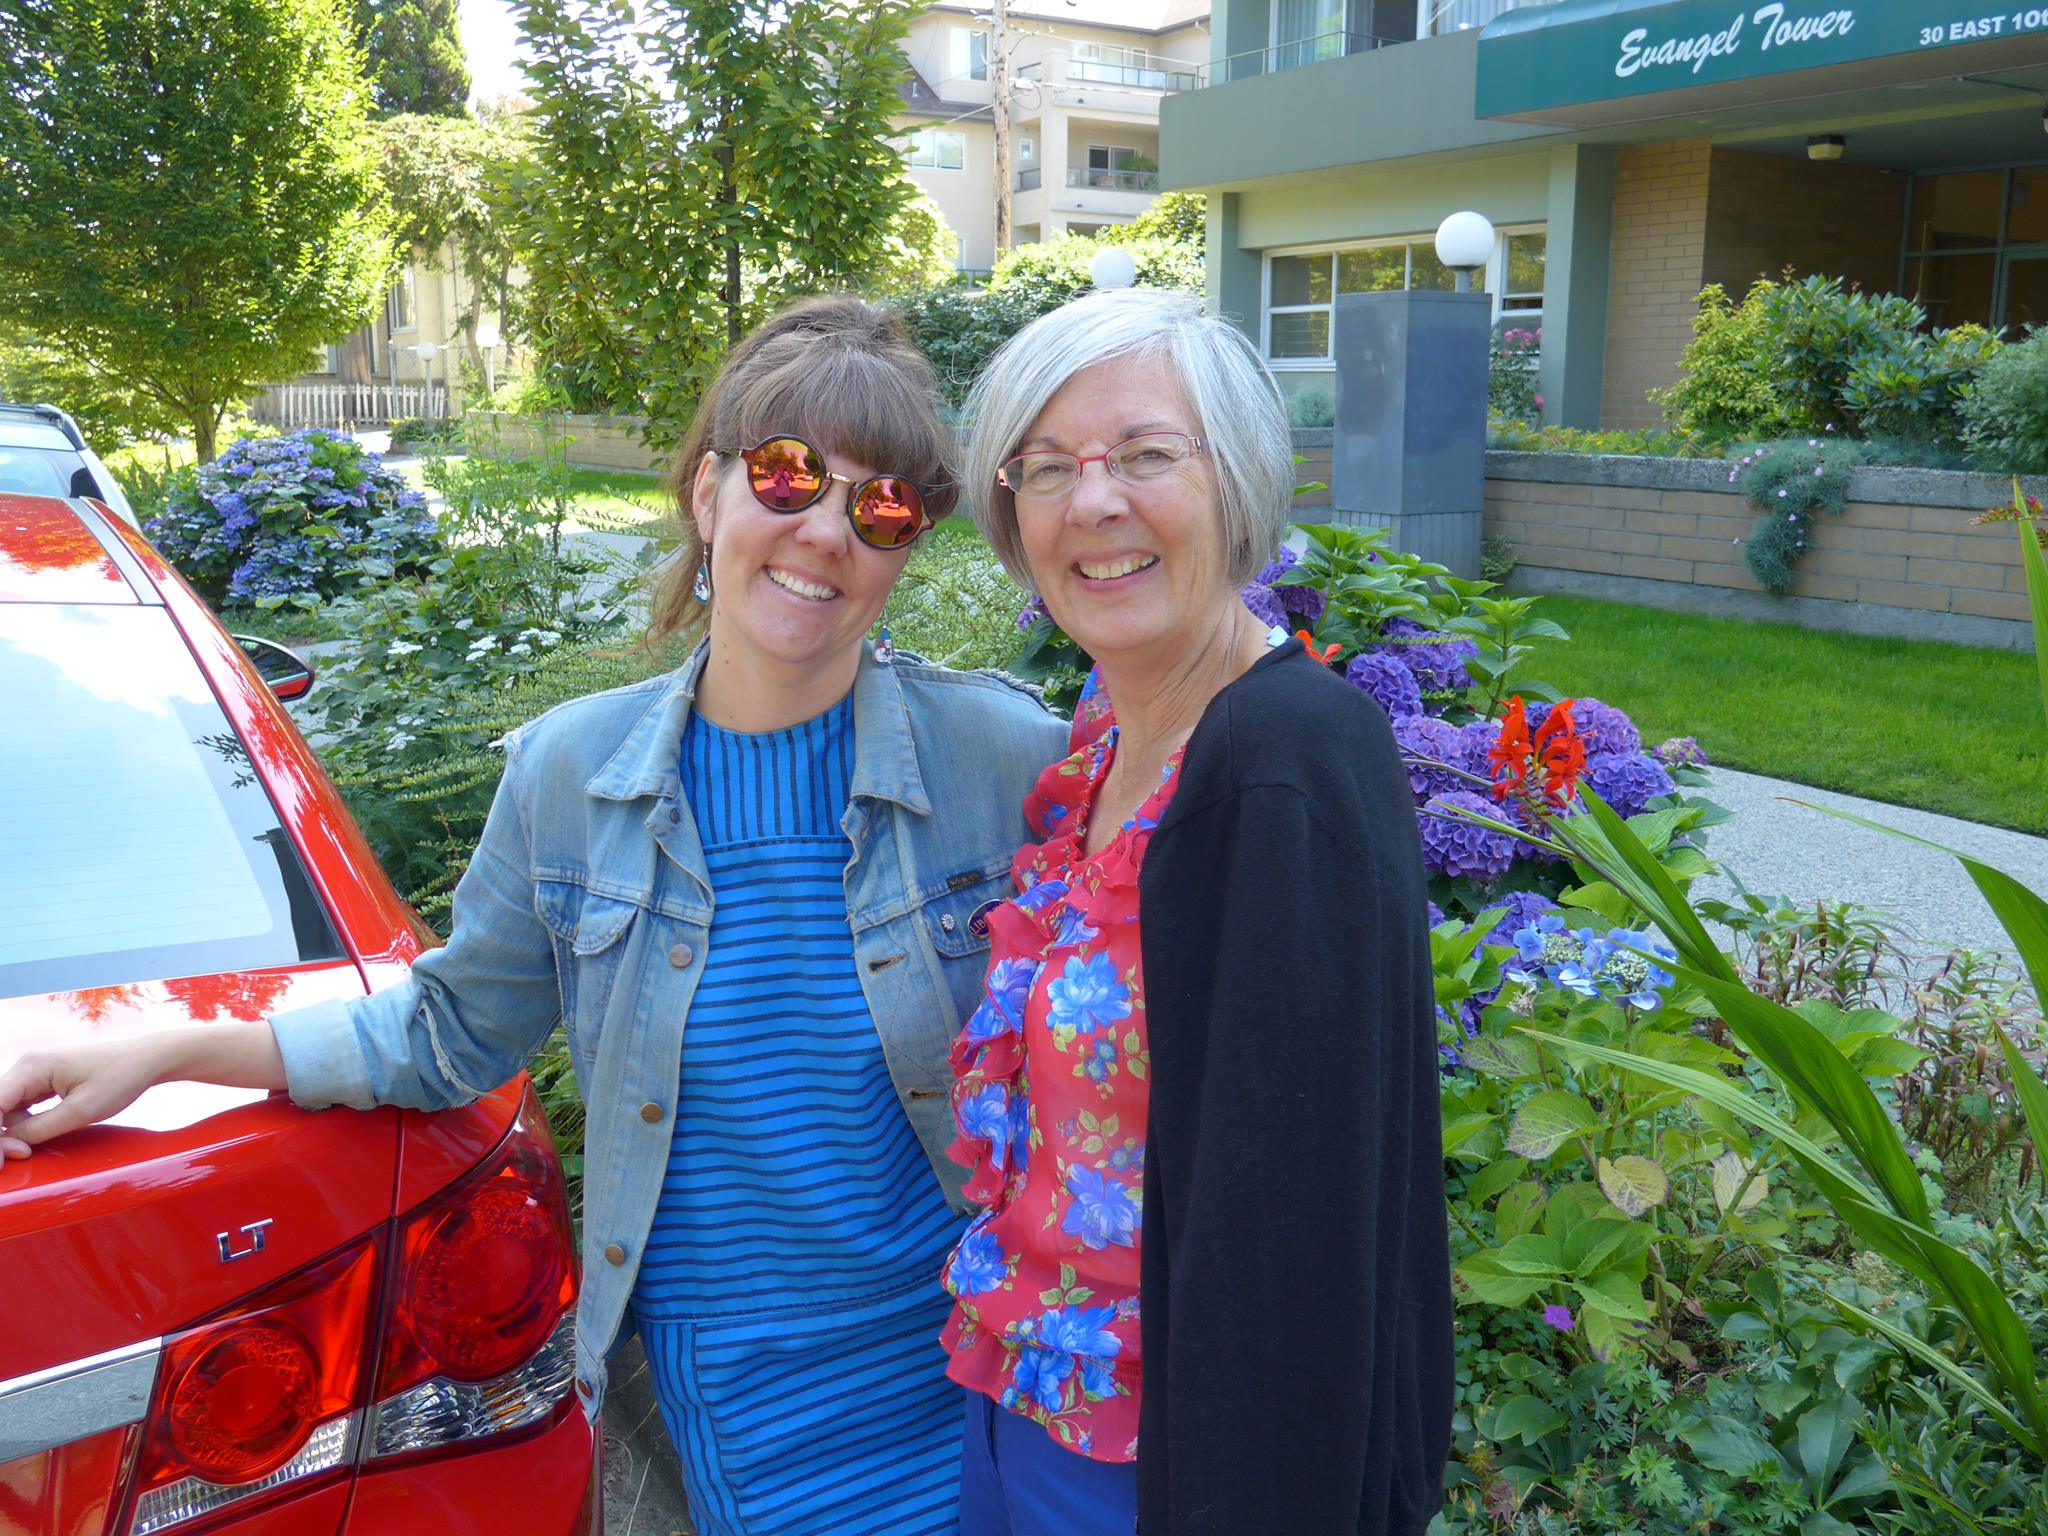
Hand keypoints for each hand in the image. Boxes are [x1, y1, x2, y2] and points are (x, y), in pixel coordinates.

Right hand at [0, 1038, 169, 1157]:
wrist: (146, 1060)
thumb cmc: (120, 1079)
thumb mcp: (81, 1112)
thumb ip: (39, 1129)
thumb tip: (8, 1145)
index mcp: (33, 1067)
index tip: (3, 1160)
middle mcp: (27, 1066)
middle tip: (21, 1156)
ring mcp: (33, 1074)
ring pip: (4, 1110)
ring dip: (9, 1132)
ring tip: (29, 1149)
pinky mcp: (42, 1083)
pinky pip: (19, 1108)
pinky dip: (22, 1125)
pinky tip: (33, 1137)